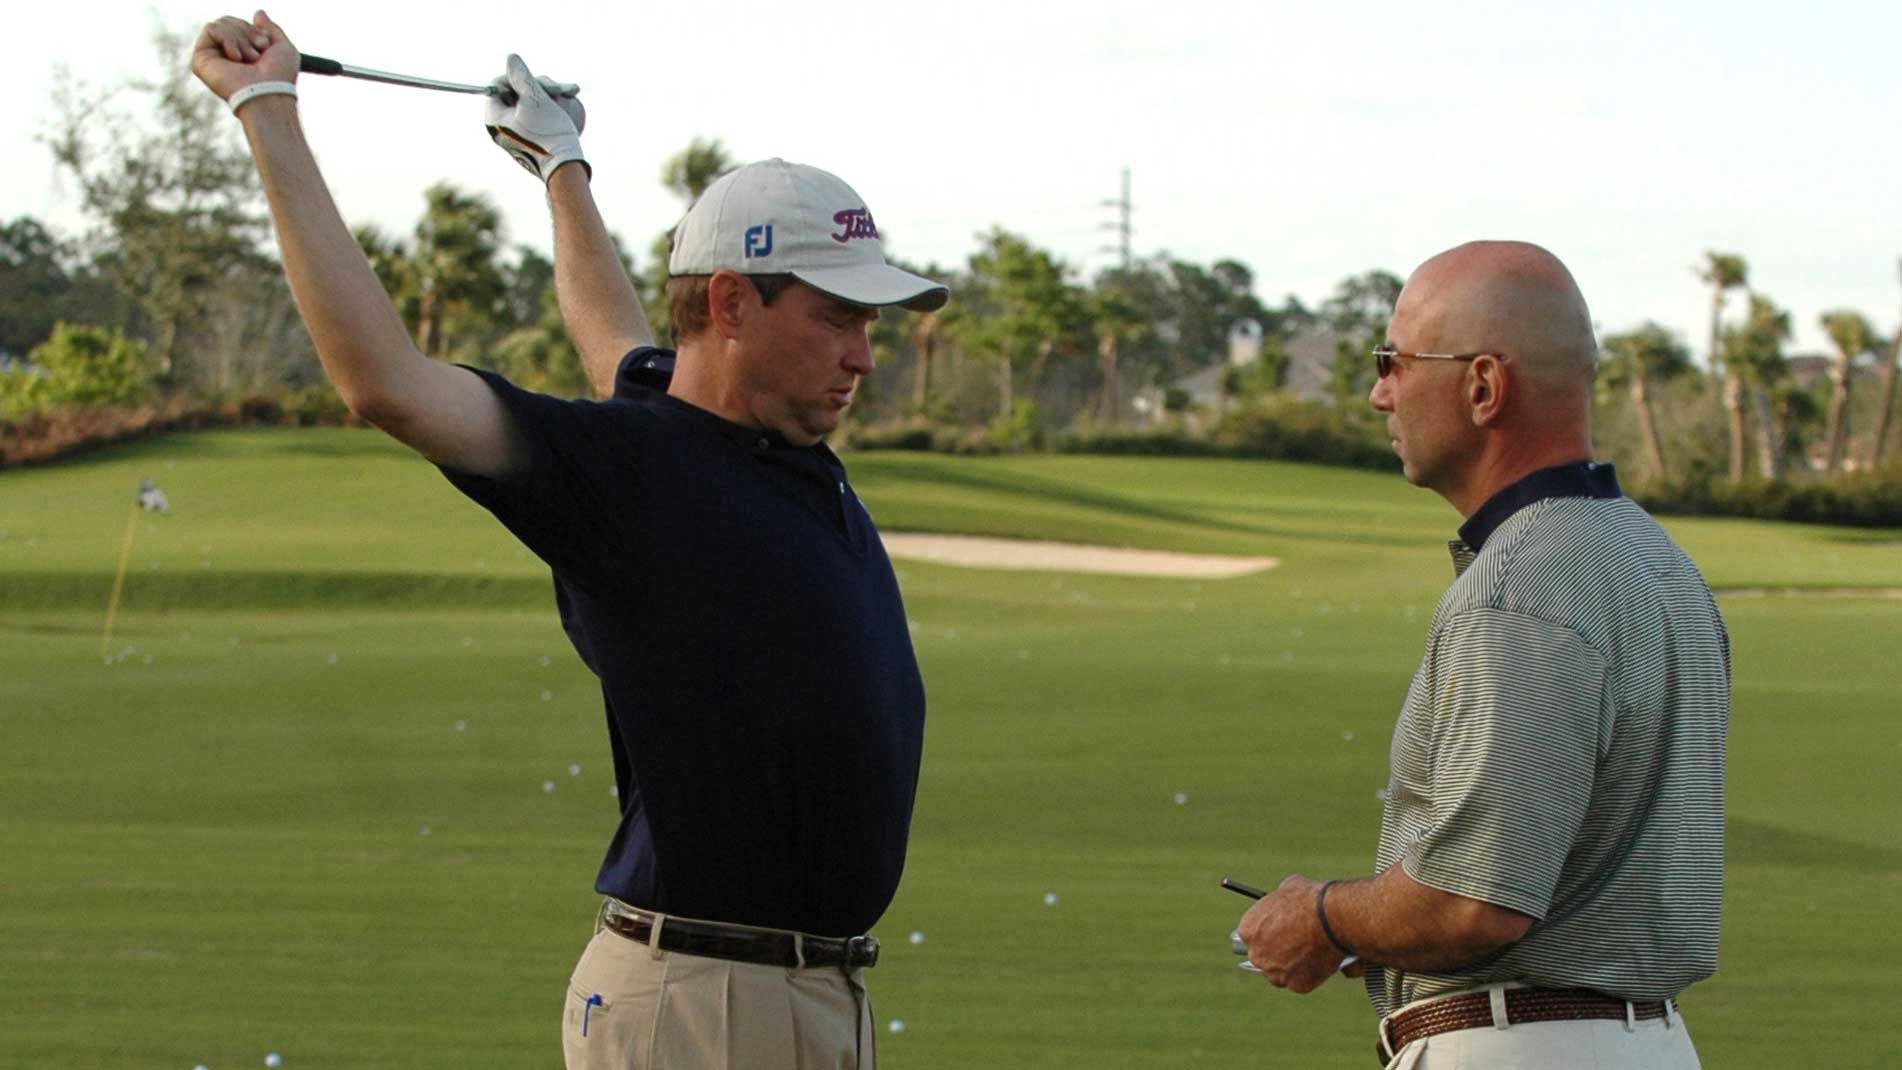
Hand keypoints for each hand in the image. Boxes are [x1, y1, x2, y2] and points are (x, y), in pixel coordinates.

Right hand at [191, 10, 297, 101]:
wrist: (268, 93)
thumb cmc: (279, 76)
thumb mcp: (282, 46)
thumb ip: (270, 28)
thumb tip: (258, 12)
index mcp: (241, 53)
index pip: (239, 24)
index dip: (253, 29)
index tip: (265, 45)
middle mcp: (224, 55)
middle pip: (229, 21)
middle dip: (247, 31)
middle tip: (259, 51)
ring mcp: (212, 57)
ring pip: (221, 23)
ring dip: (240, 37)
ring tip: (249, 58)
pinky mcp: (200, 59)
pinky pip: (211, 28)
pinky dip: (228, 38)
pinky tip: (236, 57)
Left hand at [485, 54, 585, 182]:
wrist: (565, 169)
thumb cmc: (548, 134)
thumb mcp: (535, 99)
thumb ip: (521, 76)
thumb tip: (510, 57)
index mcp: (493, 118)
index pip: (499, 85)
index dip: (519, 78)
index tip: (539, 84)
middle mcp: (501, 127)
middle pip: (516, 93)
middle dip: (541, 87)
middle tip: (560, 91)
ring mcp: (516, 134)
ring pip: (531, 103)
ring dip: (551, 96)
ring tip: (571, 94)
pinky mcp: (531, 140)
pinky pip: (539, 118)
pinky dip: (553, 109)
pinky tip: (569, 103)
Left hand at [1235, 874, 1346, 993]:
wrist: (1331, 917)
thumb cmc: (1309, 899)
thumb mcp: (1288, 888)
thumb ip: (1281, 901)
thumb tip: (1286, 899)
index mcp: (1248, 930)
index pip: (1250, 937)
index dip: (1264, 935)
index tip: (1276, 935)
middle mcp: (1256, 954)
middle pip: (1263, 958)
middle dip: (1276, 954)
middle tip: (1292, 949)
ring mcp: (1276, 972)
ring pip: (1281, 974)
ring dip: (1291, 968)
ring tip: (1309, 957)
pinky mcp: (1297, 985)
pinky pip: (1302, 982)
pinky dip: (1311, 976)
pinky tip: (1321, 964)